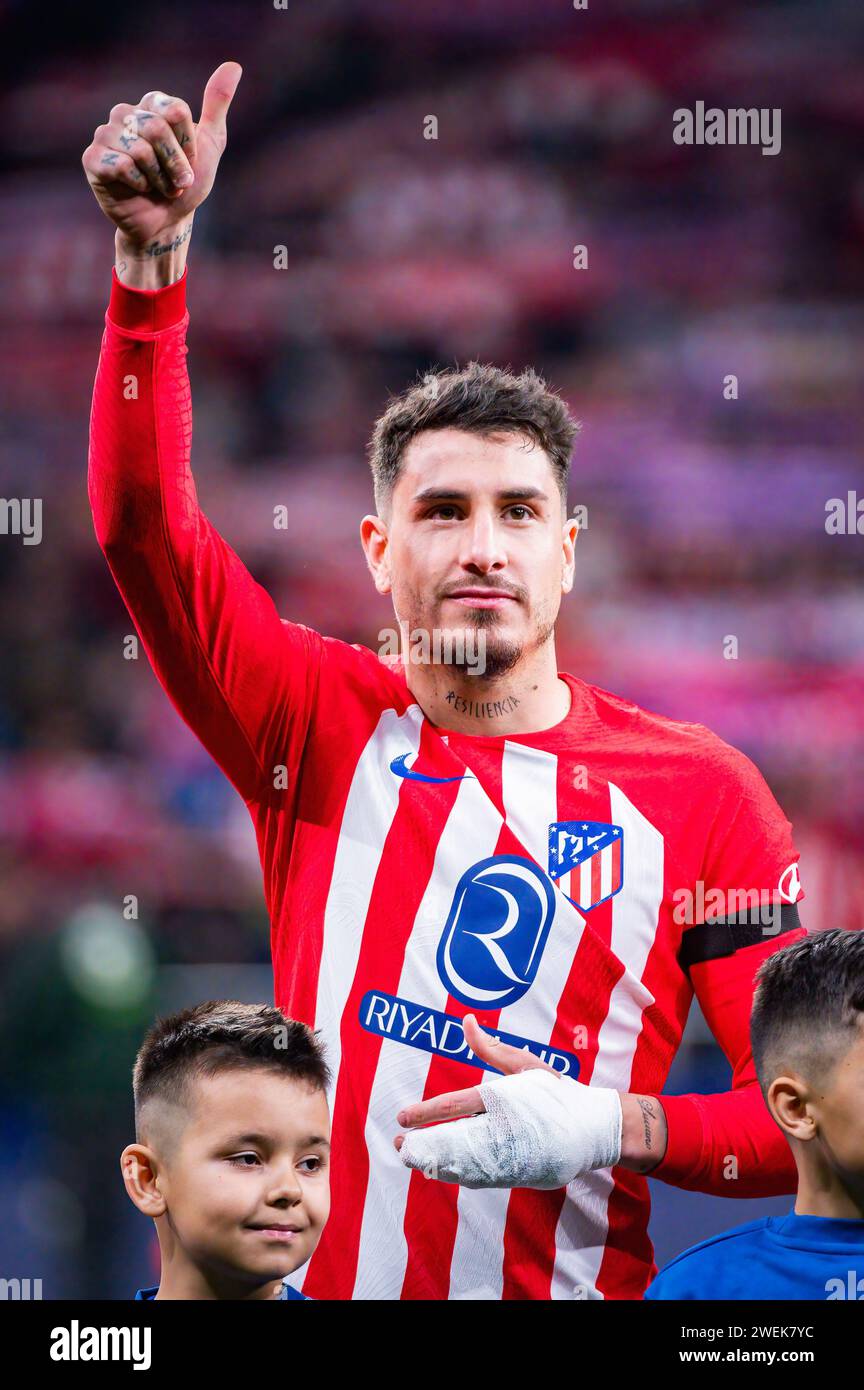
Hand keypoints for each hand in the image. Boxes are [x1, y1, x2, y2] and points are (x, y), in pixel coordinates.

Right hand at [81, 61, 241, 248]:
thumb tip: (234, 66)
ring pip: (141, 150)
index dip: (188, 145)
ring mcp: (106, 135)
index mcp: (151, 105)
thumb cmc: (186, 185)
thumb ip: (217, 105)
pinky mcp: (93, 160)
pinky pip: (123, 166)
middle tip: (177, 183)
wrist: (167, 222)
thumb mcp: (210, 145)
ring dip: (160, 179)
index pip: (175, 111)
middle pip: (157, 129)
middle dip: (176, 165)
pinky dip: (140, 185)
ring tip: (158, 188)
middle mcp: (125, 113)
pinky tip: (137, 190)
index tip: (189, 162)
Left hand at [393, 1015, 622, 1188]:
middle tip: (401, 1145)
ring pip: (463, 1164)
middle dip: (423, 1145)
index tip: (401, 1118)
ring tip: (415, 1158)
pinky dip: (460, 1174)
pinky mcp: (517, 1174)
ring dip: (436, 1163)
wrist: (594, 1129)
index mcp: (501, 1099)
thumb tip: (466, 1021)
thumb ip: (491, 1048)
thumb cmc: (557, 1091)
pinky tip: (443, 1170)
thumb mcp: (526, 1065)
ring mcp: (510, 1156)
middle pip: (453, 1141)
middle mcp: (502, 1129)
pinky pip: (481, 1178)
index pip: (455, 1105)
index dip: (426, 1113)